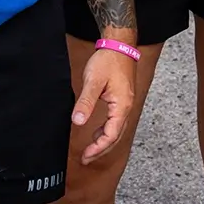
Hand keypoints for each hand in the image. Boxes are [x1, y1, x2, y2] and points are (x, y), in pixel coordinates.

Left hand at [72, 47, 135, 164]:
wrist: (119, 44)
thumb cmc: (108, 60)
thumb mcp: (93, 81)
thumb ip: (86, 102)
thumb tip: (77, 122)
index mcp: (122, 106)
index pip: (111, 135)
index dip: (98, 148)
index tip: (85, 156)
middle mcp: (126, 107)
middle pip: (116, 136)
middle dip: (101, 149)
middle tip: (86, 159)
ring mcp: (125, 103)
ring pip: (117, 130)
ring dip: (104, 141)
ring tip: (90, 149)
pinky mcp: (122, 98)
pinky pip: (116, 121)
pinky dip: (106, 130)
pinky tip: (97, 131)